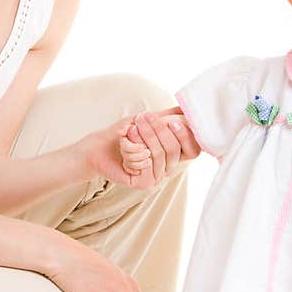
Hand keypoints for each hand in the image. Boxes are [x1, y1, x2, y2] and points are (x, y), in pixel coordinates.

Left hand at [83, 109, 198, 190]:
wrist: (99, 147)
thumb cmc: (124, 133)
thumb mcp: (149, 120)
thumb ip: (169, 115)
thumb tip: (187, 107)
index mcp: (174, 154)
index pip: (192, 149)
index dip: (185, 135)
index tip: (171, 121)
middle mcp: (168, 167)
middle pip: (174, 149)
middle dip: (157, 131)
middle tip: (141, 119)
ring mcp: (157, 177)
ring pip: (158, 155)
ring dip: (141, 138)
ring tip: (130, 130)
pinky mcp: (144, 183)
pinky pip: (144, 163)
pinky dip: (131, 151)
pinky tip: (124, 149)